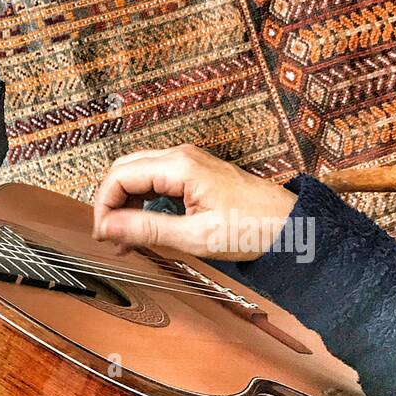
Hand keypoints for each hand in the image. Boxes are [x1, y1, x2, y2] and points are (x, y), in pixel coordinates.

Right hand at [92, 144, 296, 261]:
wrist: (293, 224)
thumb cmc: (254, 228)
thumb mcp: (196, 237)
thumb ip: (147, 230)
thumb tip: (107, 227)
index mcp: (179, 166)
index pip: (119, 177)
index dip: (104, 206)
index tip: (103, 235)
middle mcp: (180, 156)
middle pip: (124, 170)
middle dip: (110, 202)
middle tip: (108, 236)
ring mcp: (188, 163)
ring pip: (138, 174)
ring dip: (125, 203)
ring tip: (125, 238)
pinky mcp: (195, 173)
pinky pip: (156, 180)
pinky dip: (143, 201)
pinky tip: (144, 226)